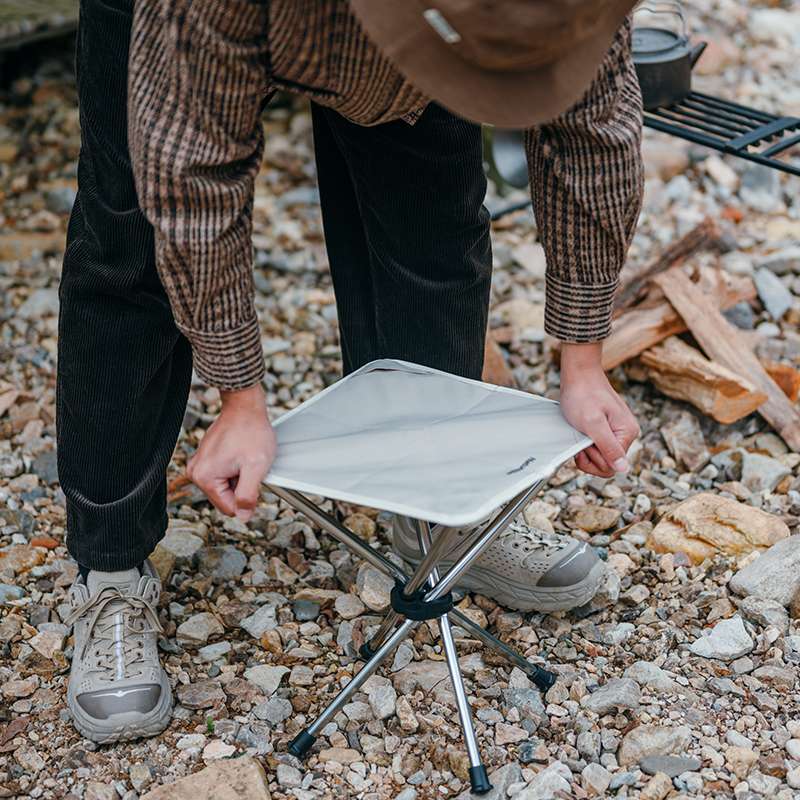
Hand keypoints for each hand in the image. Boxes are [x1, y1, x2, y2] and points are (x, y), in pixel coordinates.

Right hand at [186, 384, 275, 521]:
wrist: (245, 407)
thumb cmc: (251, 432)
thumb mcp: (255, 467)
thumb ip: (248, 496)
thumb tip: (242, 517)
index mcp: (204, 477)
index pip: (229, 507)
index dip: (247, 498)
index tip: (253, 478)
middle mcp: (196, 472)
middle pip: (226, 497)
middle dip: (242, 485)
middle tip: (250, 466)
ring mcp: (200, 464)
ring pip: (226, 485)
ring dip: (240, 476)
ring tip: (246, 458)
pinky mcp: (207, 458)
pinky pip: (224, 473)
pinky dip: (236, 468)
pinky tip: (242, 454)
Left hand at [558, 342, 638, 477]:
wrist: (579, 374)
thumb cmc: (583, 395)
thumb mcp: (593, 424)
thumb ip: (608, 447)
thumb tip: (624, 469)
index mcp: (628, 433)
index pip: (613, 467)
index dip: (594, 461)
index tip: (583, 445)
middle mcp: (627, 433)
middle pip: (608, 463)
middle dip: (590, 456)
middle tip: (579, 438)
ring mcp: (618, 429)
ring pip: (602, 454)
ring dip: (587, 449)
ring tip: (579, 432)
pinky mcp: (608, 426)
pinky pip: (598, 444)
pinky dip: (587, 441)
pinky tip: (580, 431)